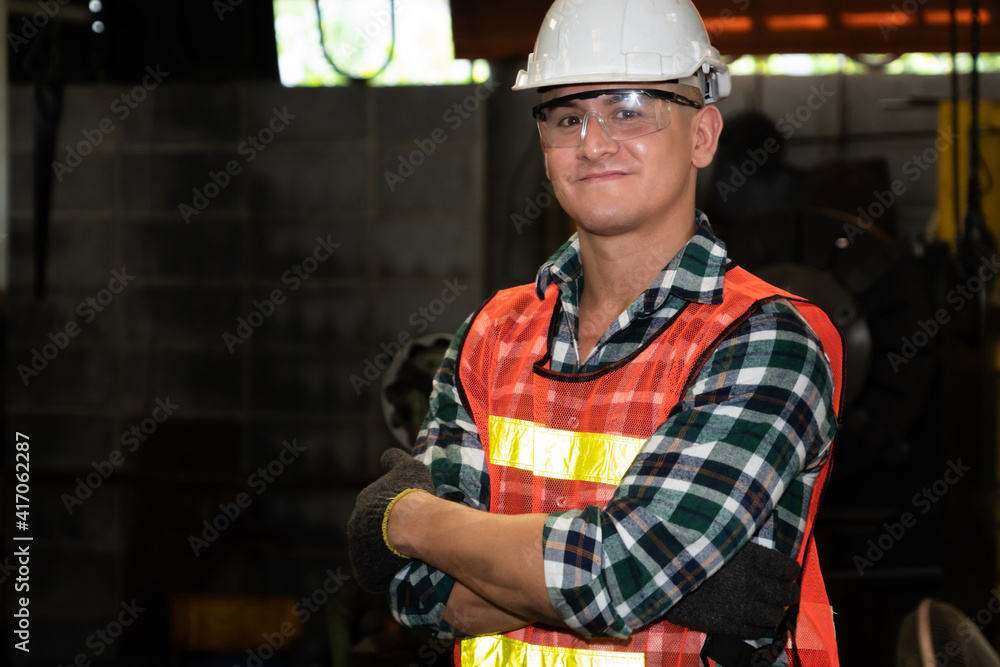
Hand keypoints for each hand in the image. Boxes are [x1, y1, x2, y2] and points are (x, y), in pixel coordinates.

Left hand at [347, 449, 435, 592]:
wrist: (411, 525)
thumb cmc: (410, 495)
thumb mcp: (407, 468)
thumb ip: (394, 460)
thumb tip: (387, 456)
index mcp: (364, 503)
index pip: (375, 511)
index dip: (391, 515)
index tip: (407, 518)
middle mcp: (355, 527)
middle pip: (372, 534)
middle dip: (387, 537)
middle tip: (410, 538)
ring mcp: (358, 551)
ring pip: (373, 555)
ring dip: (387, 557)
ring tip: (409, 556)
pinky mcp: (365, 572)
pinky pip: (375, 576)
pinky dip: (386, 574)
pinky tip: (402, 570)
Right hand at [663, 542, 799, 638]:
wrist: (657, 573)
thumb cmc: (684, 549)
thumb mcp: (716, 536)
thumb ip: (740, 544)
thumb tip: (758, 551)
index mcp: (750, 557)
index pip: (786, 568)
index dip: (791, 570)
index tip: (788, 571)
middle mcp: (751, 583)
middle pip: (786, 593)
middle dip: (789, 592)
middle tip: (787, 591)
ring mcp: (741, 607)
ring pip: (775, 616)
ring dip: (775, 611)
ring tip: (770, 607)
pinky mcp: (729, 626)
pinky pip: (757, 631)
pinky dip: (760, 626)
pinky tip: (753, 619)